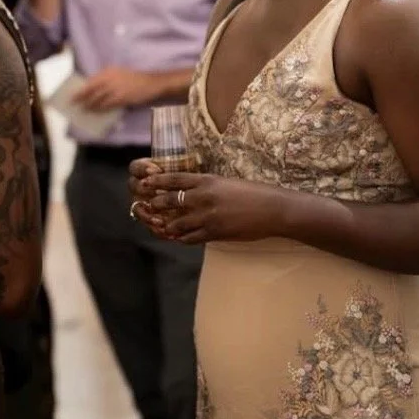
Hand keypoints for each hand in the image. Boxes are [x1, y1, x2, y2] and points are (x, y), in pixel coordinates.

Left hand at [74, 67, 159, 110]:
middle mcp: (110, 78)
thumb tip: (93, 91)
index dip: (81, 89)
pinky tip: (95, 111)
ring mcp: (116, 88)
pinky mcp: (121, 97)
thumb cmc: (135, 80)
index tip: (73, 95)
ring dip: (89, 105)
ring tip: (84, 109)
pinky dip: (99, 108)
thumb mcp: (120, 74)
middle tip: (74, 104)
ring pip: (97, 98)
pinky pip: (106, 104)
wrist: (152, 83)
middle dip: (81, 97)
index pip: (91, 81)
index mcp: (109, 71)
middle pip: (91, 89)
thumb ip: (107, 80)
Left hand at [138, 169, 286, 244]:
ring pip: (176, 223)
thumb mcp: (228, 183)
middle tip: (148, 208)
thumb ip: (209, 187)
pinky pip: (189, 238)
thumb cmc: (255, 194)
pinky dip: (182, 238)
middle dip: (156, 205)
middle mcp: (203, 197)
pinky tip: (180, 238)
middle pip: (169, 201)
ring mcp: (207, 216)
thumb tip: (193, 191)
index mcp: (208, 180)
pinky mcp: (214, 233)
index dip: (157, 181)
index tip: (145, 183)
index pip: (174, 179)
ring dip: (167, 226)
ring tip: (163, 227)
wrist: (273, 209)